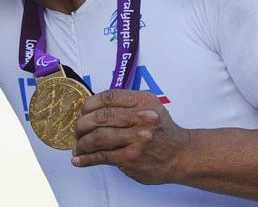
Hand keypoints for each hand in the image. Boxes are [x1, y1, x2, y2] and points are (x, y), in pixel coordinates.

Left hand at [72, 89, 189, 184]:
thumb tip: (90, 108)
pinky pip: (102, 156)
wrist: (180, 154)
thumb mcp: (149, 107)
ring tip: (78, 146)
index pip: (109, 97)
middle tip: (77, 130)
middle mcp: (141, 118)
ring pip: (99, 137)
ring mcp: (137, 139)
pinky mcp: (131, 158)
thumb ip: (125, 104)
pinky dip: (86, 158)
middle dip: (82, 124)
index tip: (82, 111)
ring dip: (82, 142)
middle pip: (101, 117)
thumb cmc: (160, 129)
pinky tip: (78, 159)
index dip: (89, 104)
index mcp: (143, 101)